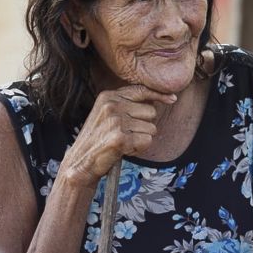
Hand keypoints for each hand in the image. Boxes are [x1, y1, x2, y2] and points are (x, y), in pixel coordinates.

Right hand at [59, 85, 175, 186]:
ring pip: (151, 128)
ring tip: (123, 142)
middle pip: (151, 112)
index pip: (142, 89)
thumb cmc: (98, 139)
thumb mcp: (108, 113)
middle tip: (126, 134)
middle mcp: (112, 105)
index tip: (172, 99)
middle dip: (144, 125)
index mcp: (108, 96)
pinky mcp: (120, 138)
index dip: (159, 95)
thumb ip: (128, 103)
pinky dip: (139, 148)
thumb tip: (158, 98)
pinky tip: (124, 149)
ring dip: (141, 138)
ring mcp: (115, 121)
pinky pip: (147, 141)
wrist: (80, 163)